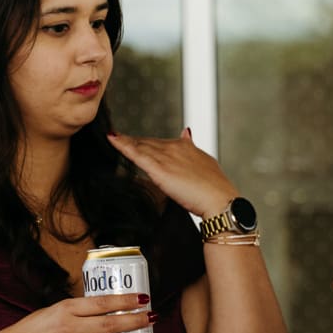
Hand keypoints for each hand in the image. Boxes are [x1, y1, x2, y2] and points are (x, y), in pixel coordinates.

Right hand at [0, 293, 152, 332]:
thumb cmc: (38, 327)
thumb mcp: (57, 309)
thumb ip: (81, 309)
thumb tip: (113, 306)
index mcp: (66, 310)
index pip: (101, 303)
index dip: (124, 301)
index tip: (143, 298)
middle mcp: (69, 330)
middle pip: (108, 326)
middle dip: (134, 321)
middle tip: (152, 318)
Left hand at [107, 127, 238, 217]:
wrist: (219, 199)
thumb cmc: (214, 189)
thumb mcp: (205, 163)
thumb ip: (193, 150)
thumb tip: (186, 133)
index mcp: (187, 147)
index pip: (161, 142)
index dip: (147, 142)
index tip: (137, 140)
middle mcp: (175, 148)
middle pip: (149, 142)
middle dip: (133, 140)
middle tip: (117, 137)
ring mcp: (167, 157)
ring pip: (140, 146)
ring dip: (125, 141)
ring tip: (112, 137)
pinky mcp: (159, 169)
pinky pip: (136, 154)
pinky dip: (123, 145)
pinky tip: (113, 140)